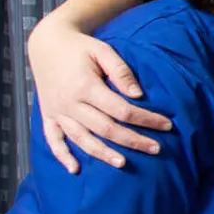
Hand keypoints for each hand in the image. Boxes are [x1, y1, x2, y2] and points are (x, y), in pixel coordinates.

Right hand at [27, 20, 170, 172]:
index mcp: (85, 86)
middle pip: (106, 129)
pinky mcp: (48, 115)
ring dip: (103, 154)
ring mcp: (57, 111)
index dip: (145, 119)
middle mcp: (70, 103)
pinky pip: (53, 139)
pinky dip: (62, 156)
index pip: (121, 110)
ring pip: (82, 139)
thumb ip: (121, 71)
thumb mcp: (102, 51)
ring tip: (123, 164)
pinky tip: (75, 170)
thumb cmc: (80, 47)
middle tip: (156, 149)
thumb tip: (138, 95)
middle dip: (133, 140)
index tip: (166, 125)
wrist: (47, 44)